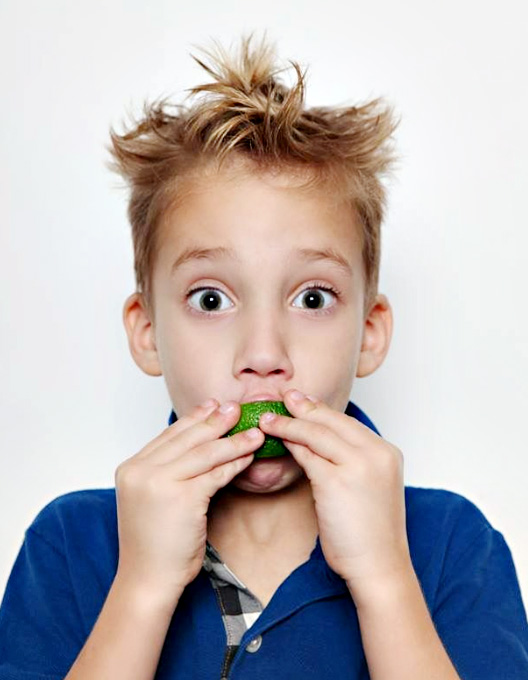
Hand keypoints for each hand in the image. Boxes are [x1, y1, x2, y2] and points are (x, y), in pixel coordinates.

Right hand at [114, 400, 264, 607]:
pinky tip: (249, 458)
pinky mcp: (181, 498)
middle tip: (237, 408)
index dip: (194, 419)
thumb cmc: (154, 544)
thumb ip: (166, 472)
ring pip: (204, 453)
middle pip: (187, 438)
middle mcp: (140, 471)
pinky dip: (235, 464)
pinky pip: (215, 474)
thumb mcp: (152, 499)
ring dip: (233, 441)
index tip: (213, 406)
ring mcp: (158, 483)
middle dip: (216, 421)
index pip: (169, 435)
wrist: (147, 579)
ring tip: (254, 432)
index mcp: (131, 468)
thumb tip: (199, 446)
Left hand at [259, 389, 412, 603]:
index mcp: (388, 452)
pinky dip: (289, 443)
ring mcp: (359, 465)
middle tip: (284, 397)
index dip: (322, 410)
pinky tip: (275, 438)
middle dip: (305, 407)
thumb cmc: (370, 532)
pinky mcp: (338, 481)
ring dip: (290, 422)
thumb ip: (351, 461)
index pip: (348, 423)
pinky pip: (307, 455)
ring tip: (269, 417)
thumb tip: (319, 442)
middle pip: (333, 421)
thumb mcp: (367, 486)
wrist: (379, 566)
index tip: (303, 401)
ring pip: (317, 433)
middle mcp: (377, 453)